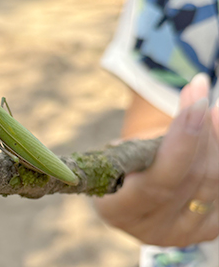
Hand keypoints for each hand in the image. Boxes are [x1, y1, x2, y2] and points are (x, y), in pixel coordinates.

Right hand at [94, 74, 218, 246]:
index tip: (196, 103)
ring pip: (213, 181)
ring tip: (210, 109)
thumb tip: (201, 106)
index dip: (182, 142)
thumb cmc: (123, 162)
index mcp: (117, 211)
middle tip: (200, 91)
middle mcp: (150, 230)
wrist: (134, 190)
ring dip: (214, 139)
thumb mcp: (126, 150)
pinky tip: (215, 127)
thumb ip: (158, 138)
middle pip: (191, 177)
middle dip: (200, 131)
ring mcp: (180, 234)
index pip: (159, 180)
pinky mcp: (205, 231)